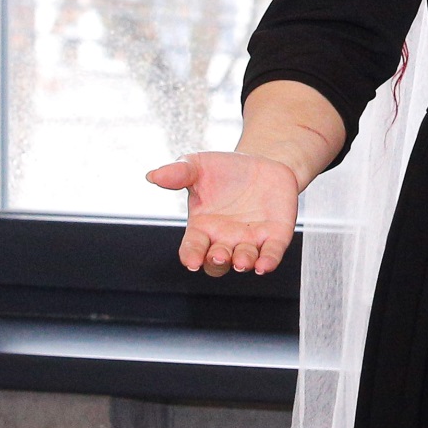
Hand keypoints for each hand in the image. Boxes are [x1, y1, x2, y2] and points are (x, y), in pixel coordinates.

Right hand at [146, 150, 303, 276]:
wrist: (261, 162)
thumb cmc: (223, 169)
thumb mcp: (198, 166)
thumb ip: (178, 173)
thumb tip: (152, 175)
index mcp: (202, 228)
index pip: (192, 249)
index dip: (191, 256)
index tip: (191, 261)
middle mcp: (224, 239)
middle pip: (217, 262)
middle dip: (217, 261)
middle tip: (218, 255)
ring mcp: (250, 240)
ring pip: (244, 260)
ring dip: (243, 262)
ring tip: (242, 260)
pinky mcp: (274, 235)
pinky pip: (271, 253)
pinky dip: (268, 261)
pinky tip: (264, 265)